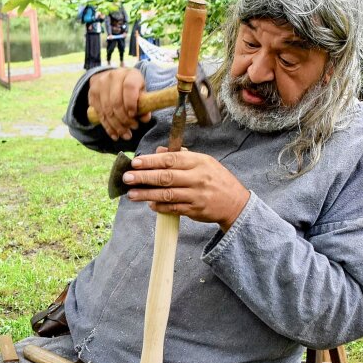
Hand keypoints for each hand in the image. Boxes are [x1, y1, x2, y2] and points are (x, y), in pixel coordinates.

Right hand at [87, 68, 148, 140]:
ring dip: (117, 126)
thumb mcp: (141, 92)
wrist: (113, 78)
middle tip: (133, 128)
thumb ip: (145, 104)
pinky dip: (108, 127)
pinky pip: (100, 114)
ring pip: (107, 110)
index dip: (131, 103)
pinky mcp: (92, 93)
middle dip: (125, 119)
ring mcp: (100, 84)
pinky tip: (115, 135)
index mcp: (129, 74)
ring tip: (126, 135)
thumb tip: (145, 119)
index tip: (134, 115)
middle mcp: (113, 76)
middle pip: (116, 102)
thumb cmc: (132, 88)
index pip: (129, 87)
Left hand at [123, 147, 249, 230]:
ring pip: (167, 194)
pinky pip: (173, 208)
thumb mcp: (204, 162)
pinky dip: (160, 206)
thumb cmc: (216, 179)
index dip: (151, 161)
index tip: (135, 163)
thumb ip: (182, 156)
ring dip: (147, 194)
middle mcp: (197, 178)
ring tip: (132, 194)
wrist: (235, 202)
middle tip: (127, 178)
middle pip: (166, 177)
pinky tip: (149, 204)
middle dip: (144, 177)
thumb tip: (158, 151)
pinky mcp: (195, 210)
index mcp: (199, 162)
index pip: (171, 159)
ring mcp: (196, 195)